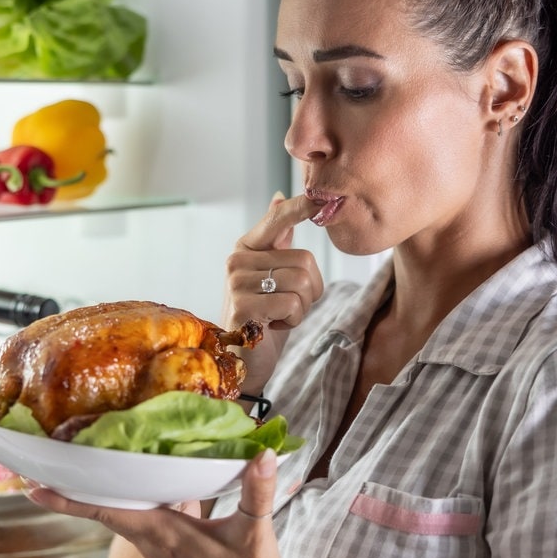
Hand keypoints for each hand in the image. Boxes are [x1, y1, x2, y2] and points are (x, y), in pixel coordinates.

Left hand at [24, 450, 309, 557]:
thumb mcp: (255, 530)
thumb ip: (257, 490)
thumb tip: (263, 454)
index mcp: (165, 534)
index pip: (108, 512)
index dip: (70, 501)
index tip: (36, 490)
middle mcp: (154, 542)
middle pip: (104, 511)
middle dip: (75, 491)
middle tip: (49, 466)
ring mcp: (159, 549)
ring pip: (119, 515)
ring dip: (98, 495)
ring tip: (81, 469)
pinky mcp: (169, 551)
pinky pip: (136, 521)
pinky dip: (125, 502)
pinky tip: (133, 485)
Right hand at [223, 194, 323, 392]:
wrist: (246, 359)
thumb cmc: (264, 315)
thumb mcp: (273, 273)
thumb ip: (276, 238)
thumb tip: (280, 198)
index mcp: (247, 247)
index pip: (277, 219)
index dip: (300, 207)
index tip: (320, 199)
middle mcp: (237, 260)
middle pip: (304, 260)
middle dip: (310, 289)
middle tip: (288, 305)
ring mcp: (236, 283)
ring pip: (301, 282)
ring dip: (302, 307)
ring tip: (280, 316)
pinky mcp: (242, 307)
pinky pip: (292, 304)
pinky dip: (293, 319)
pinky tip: (273, 326)